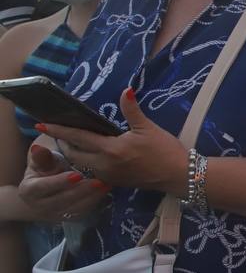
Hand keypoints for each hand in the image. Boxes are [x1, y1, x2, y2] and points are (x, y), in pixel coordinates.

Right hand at [16, 140, 109, 222]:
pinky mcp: (68, 218)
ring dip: (91, 197)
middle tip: (98, 181)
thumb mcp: (41, 161)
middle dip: (81, 190)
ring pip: (74, 208)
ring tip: (105, 185)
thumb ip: (43, 157)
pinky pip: (82, 212)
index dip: (59, 182)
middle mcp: (39, 206)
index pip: (43, 187)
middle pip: (61, 200)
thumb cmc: (43, 170)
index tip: (76, 175)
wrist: (43, 190)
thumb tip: (38, 148)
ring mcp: (54, 214)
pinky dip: (95, 202)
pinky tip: (105, 191)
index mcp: (29, 190)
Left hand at [37, 89, 186, 196]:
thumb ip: (132, 110)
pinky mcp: (114, 182)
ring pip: (80, 164)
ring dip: (73, 153)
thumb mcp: (148, 128)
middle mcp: (104, 165)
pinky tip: (89, 154)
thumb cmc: (165, 150)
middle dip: (62, 143)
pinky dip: (85, 161)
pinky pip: (92, 171)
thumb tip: (125, 90)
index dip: (58, 130)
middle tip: (56, 132)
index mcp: (111, 149)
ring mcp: (108, 176)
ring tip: (70, 142)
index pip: (78, 137)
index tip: (40, 124)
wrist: (179, 176)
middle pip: (73, 154)